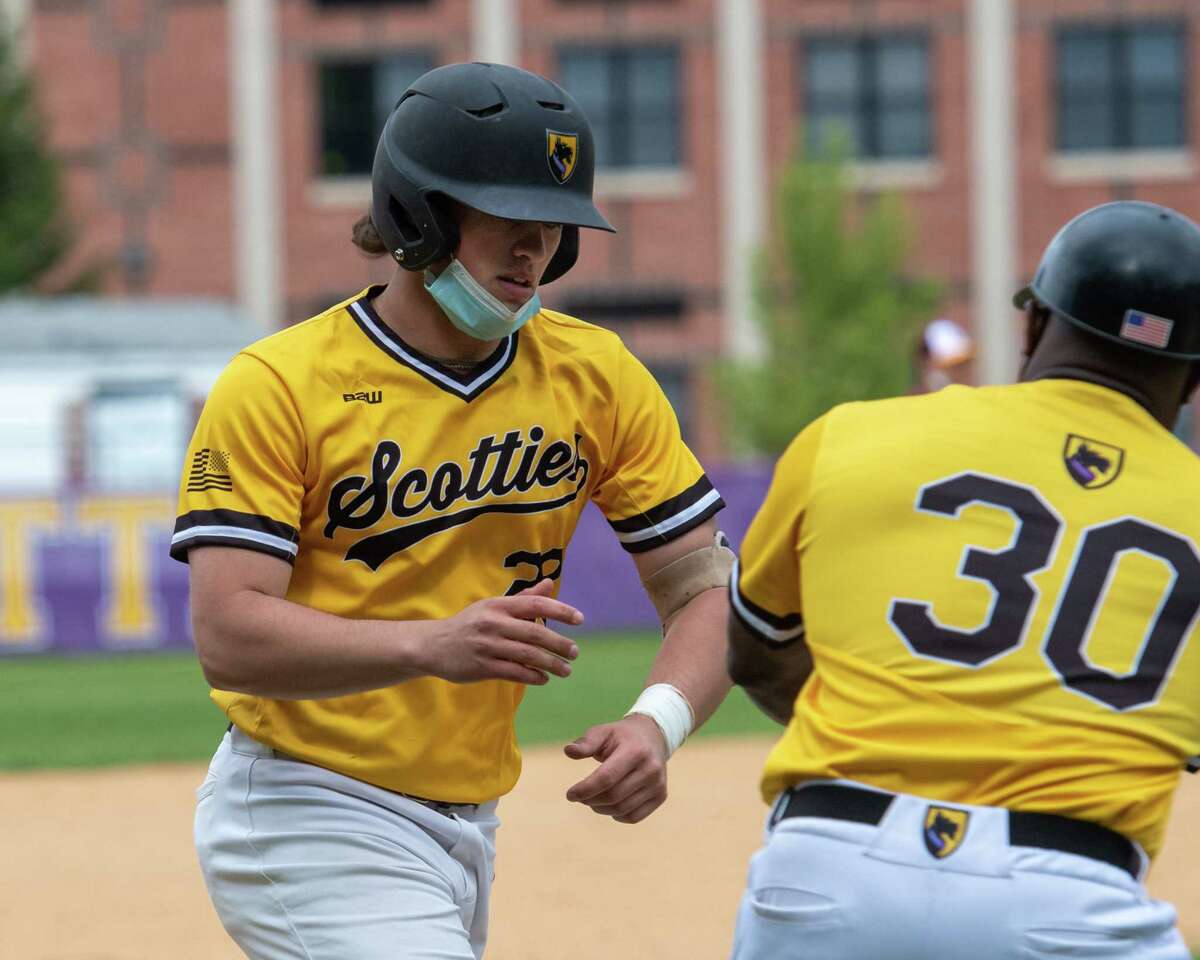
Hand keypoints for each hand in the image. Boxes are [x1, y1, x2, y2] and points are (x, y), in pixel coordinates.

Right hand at [420, 579, 581, 684]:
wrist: (433, 645)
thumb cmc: (470, 624)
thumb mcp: (493, 606)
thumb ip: (524, 598)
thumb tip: (550, 584)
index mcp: (498, 606)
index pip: (535, 605)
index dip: (560, 611)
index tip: (580, 620)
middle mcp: (493, 624)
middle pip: (535, 633)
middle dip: (559, 644)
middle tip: (575, 652)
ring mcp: (487, 646)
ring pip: (527, 656)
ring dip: (551, 664)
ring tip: (566, 670)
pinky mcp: (481, 667)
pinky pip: (514, 672)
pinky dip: (532, 676)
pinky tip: (543, 679)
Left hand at [563, 713, 668, 823]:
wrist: (653, 736)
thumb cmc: (621, 736)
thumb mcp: (603, 732)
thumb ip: (586, 743)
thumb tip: (568, 751)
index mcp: (635, 750)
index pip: (607, 777)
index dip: (586, 789)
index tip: (570, 794)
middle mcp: (650, 768)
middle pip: (613, 796)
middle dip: (590, 800)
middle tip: (579, 796)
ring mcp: (658, 784)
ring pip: (622, 809)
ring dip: (600, 808)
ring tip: (592, 799)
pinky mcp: (661, 796)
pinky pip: (633, 817)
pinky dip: (616, 815)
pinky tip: (609, 804)